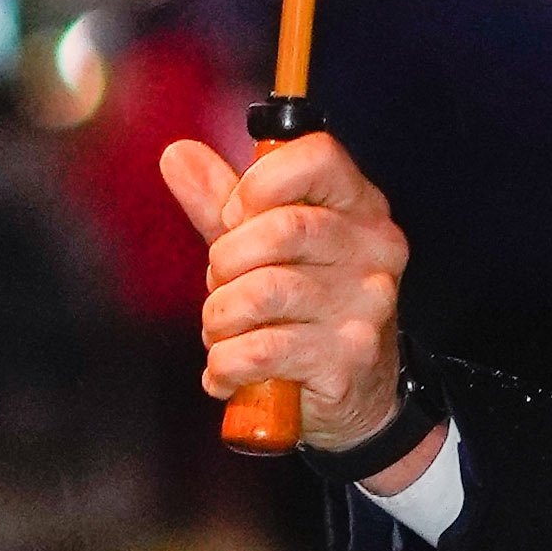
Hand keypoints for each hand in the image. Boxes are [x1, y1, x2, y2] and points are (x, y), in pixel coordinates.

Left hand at [159, 130, 414, 456]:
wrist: (354, 396)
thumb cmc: (300, 313)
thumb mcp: (260, 250)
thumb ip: (221, 203)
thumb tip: (177, 153)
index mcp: (359, 207)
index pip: (315, 156)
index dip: (256, 185)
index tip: (235, 219)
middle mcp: (374, 248)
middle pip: (278, 229)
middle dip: (225, 264)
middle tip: (223, 289)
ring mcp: (367, 304)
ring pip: (260, 293)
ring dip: (220, 320)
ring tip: (225, 335)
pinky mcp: (348, 357)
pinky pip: (259, 350)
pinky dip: (225, 364)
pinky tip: (228, 371)